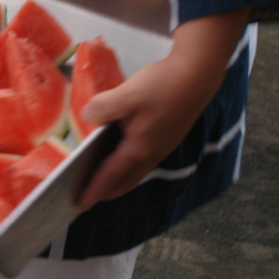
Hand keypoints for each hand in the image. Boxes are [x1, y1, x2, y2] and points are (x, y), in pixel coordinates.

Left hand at [75, 7, 250, 208]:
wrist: (197, 74)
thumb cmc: (162, 86)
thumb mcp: (125, 95)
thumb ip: (101, 109)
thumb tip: (86, 118)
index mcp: (139, 148)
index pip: (111, 175)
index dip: (94, 189)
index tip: (80, 203)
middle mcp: (152, 153)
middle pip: (127, 180)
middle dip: (107, 191)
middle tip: (89, 196)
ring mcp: (163, 146)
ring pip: (137, 171)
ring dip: (119, 179)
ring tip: (102, 179)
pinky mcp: (168, 136)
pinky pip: (144, 159)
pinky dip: (129, 165)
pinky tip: (121, 153)